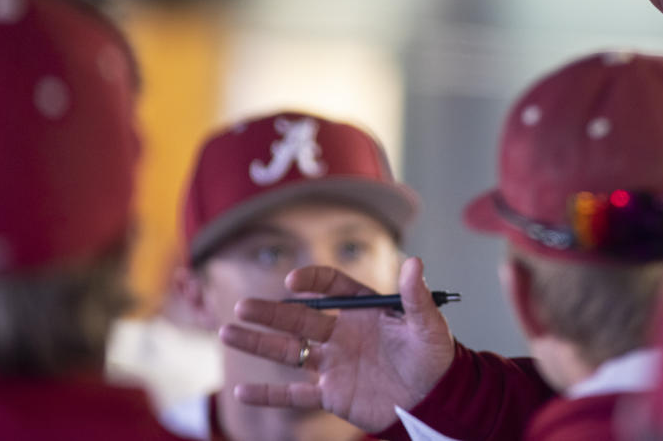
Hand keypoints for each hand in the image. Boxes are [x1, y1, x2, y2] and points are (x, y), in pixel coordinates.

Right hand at [219, 256, 456, 432]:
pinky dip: (269, 394)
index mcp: (363, 309)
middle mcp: (343, 332)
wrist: (435, 400)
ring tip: (227, 333)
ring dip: (259, 343)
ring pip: (290, 352)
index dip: (311, 283)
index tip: (292, 284)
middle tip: (243, 306)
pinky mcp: (332, 394)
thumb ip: (416, 296)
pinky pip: (295, 395)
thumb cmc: (434, 356)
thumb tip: (415, 262)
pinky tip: (240, 392)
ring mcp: (334, 363)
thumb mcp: (429, 325)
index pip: (331, 288)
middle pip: (299, 319)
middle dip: (271, 313)